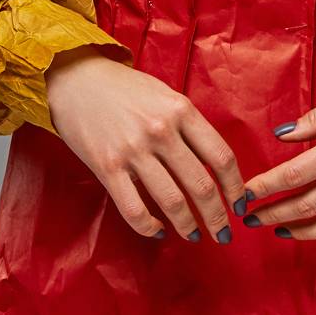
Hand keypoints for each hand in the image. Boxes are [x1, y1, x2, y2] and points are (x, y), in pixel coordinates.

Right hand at [45, 49, 246, 244]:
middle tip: (223, 233)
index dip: (236, 188)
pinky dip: (149, 227)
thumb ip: (189, 125)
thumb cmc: (125, 88)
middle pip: (202, 185)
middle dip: (217, 217)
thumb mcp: (166, 95)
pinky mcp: (108, 167)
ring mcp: (134, 150)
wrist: (76, 79)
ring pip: (172, 201)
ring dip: (188, 226)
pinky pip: (134, 209)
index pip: (221, 157)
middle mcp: (161, 130)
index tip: (239, 204)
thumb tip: (213, 164)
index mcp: (181, 110)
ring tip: (194, 235)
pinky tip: (158, 230)